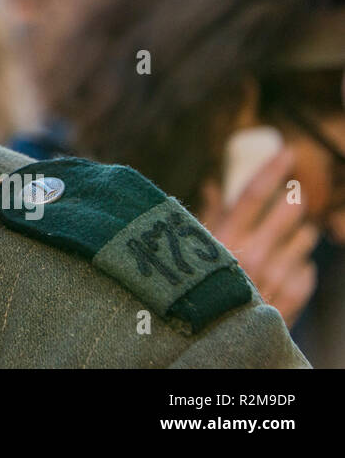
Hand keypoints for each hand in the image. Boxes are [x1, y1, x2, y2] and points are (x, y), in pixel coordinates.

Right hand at [199, 147, 319, 327]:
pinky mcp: (286, 302)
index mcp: (221, 239)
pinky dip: (302, 268)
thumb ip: (205, 217)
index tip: (287, 151)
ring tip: (297, 233)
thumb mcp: (187, 249)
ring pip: (301, 246)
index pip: (252, 194)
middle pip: (283, 217)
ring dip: (300, 237)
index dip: (271, 170)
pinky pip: (305, 276)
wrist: (202, 342)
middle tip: (296, 194)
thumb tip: (215, 186)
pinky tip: (295, 266)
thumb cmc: (187, 287)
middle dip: (293, 202)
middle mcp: (249, 256)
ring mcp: (271, 280)